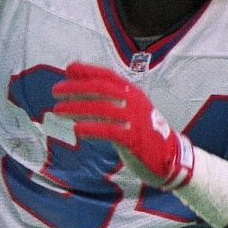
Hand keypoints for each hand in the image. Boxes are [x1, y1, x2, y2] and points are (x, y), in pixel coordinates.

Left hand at [51, 62, 193, 188]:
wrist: (172, 158)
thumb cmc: (143, 133)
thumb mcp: (129, 112)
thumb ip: (108, 102)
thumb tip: (82, 90)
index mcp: (133, 93)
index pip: (108, 76)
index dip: (88, 70)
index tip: (68, 69)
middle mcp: (135, 102)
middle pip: (101, 90)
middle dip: (76, 88)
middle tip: (55, 91)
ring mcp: (136, 120)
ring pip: (102, 109)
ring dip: (77, 108)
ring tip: (58, 110)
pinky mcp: (135, 140)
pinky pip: (110, 131)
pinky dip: (92, 129)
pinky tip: (77, 130)